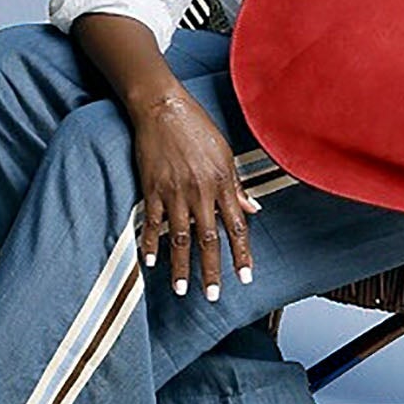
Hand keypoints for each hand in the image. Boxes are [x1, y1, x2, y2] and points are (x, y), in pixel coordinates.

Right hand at [130, 90, 259, 299]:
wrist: (163, 108)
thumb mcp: (225, 153)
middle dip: (210, 271)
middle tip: (211, 296)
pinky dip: (151, 243)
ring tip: (180, 289)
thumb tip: (253, 210)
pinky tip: (150, 262)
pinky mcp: (152, 188)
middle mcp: (200, 191)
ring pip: (179, 237)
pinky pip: (153, 222)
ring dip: (180, 266)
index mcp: (221, 183)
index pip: (236, 226)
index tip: (245, 277)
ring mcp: (174, 192)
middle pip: (208, 239)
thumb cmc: (197, 126)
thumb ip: (237, 186)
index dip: (241, 254)